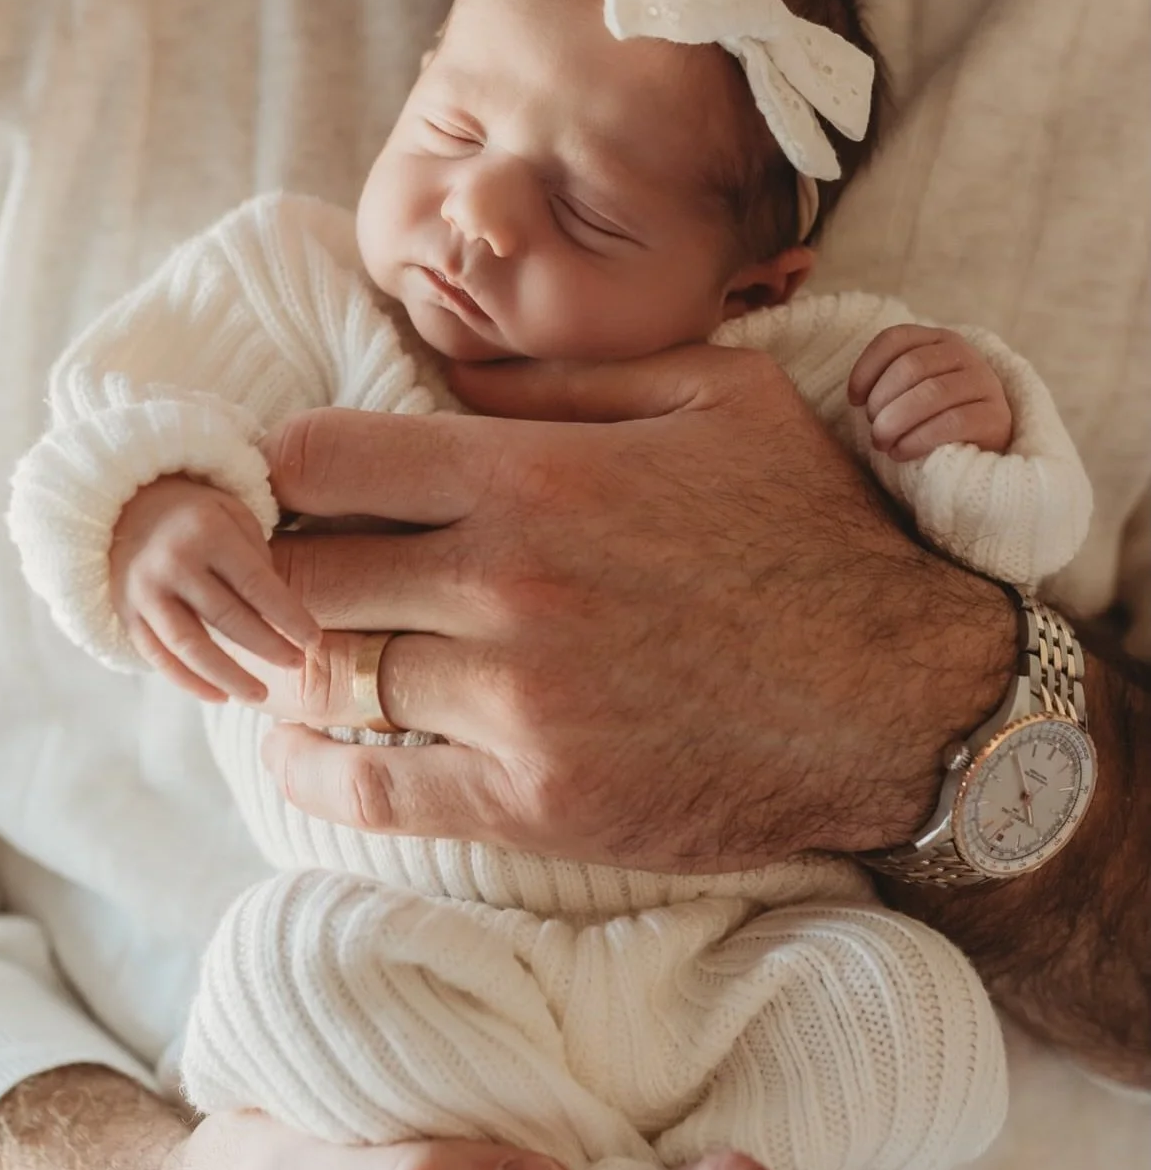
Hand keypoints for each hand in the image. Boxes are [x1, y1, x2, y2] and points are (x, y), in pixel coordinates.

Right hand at [109, 475, 318, 701]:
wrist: (124, 507)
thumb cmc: (194, 513)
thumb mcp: (231, 512)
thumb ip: (257, 557)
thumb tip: (278, 612)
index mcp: (206, 532)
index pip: (256, 584)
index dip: (288, 616)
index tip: (313, 640)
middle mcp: (172, 563)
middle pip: (226, 618)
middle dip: (267, 646)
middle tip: (297, 663)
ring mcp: (144, 591)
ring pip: (189, 647)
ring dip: (228, 677)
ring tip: (260, 694)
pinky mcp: (126, 613)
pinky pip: (158, 657)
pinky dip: (189, 681)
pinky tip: (219, 695)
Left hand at [256, 346, 1013, 868]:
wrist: (905, 699)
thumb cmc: (811, 532)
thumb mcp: (715, 396)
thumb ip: (567, 376)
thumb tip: (446, 367)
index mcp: (532, 477)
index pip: (319, 459)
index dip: (277, 471)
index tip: (285, 490)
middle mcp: (506, 586)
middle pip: (299, 577)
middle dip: (265, 574)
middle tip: (264, 581)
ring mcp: (517, 703)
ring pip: (326, 681)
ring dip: (286, 669)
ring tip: (280, 657)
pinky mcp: (536, 802)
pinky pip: (372, 791)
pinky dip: (313, 772)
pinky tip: (300, 749)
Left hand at [847, 325, 1013, 460]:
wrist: (977, 449)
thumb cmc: (929, 419)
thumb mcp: (908, 391)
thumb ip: (886, 380)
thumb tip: (855, 395)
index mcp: (938, 339)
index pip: (896, 338)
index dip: (867, 368)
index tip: (854, 400)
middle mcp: (964, 353)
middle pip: (911, 366)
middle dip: (881, 401)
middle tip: (873, 428)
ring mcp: (984, 383)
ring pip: (931, 393)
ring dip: (896, 421)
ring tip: (882, 442)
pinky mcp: (996, 416)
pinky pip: (951, 422)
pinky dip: (917, 439)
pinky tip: (900, 452)